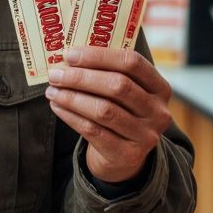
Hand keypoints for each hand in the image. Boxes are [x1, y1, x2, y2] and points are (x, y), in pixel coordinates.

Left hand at [45, 47, 172, 183]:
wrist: (123, 158)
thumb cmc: (119, 114)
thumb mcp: (124, 93)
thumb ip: (106, 73)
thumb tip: (69, 57)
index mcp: (160, 87)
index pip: (132, 62)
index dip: (99, 56)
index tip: (69, 54)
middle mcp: (158, 111)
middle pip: (117, 86)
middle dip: (81, 77)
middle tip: (55, 74)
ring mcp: (145, 135)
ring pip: (104, 110)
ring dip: (72, 98)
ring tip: (52, 91)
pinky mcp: (127, 154)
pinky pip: (93, 131)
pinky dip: (71, 116)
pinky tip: (57, 107)